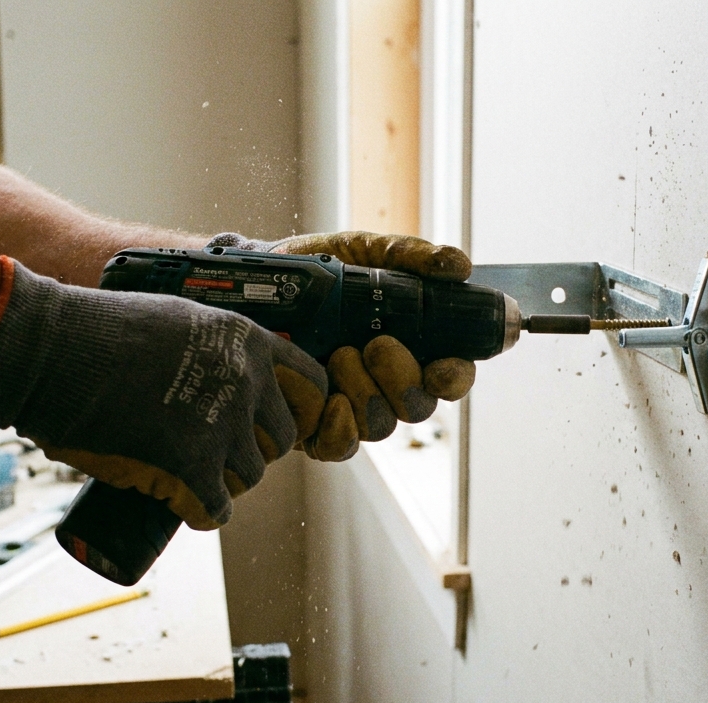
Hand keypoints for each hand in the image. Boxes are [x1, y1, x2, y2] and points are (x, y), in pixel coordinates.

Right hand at [0, 258, 327, 529]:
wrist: (53, 351)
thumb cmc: (97, 332)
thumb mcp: (176, 321)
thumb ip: (209, 349)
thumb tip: (219, 379)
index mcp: (248, 340)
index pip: (312, 383)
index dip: (298, 410)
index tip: (274, 424)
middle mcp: (247, 381)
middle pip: (281, 439)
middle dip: (251, 450)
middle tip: (214, 454)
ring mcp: (223, 426)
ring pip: (249, 477)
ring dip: (222, 483)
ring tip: (186, 477)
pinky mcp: (193, 467)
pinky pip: (216, 508)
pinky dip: (199, 512)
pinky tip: (179, 505)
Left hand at [207, 231, 476, 461]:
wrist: (248, 284)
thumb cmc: (312, 268)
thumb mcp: (361, 251)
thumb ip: (410, 255)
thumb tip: (460, 265)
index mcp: (409, 344)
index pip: (449, 375)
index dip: (454, 377)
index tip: (442, 367)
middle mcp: (384, 380)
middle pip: (418, 406)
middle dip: (403, 379)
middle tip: (375, 344)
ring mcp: (349, 404)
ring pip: (380, 425)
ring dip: (366, 392)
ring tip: (338, 354)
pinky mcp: (312, 424)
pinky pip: (337, 446)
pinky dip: (339, 429)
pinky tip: (329, 398)